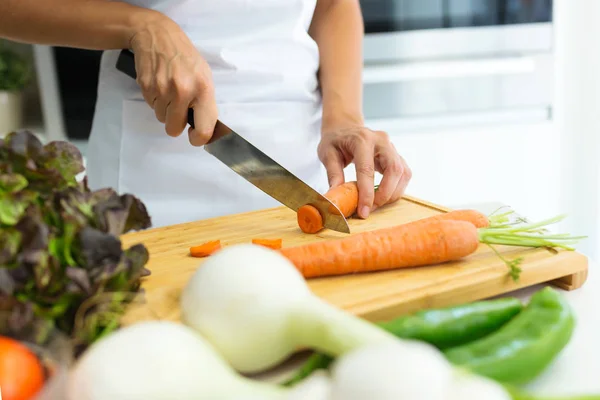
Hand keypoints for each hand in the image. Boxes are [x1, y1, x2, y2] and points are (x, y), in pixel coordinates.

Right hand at [129, 16, 216, 145]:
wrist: (157, 35)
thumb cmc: (185, 57)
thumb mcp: (204, 76)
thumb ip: (205, 102)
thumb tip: (205, 128)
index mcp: (203, 89)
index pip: (204, 129)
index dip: (198, 139)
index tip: (195, 137)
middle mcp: (183, 91)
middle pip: (174, 129)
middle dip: (176, 123)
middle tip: (179, 109)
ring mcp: (163, 89)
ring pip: (161, 118)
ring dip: (165, 109)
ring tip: (169, 90)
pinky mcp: (146, 87)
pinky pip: (151, 106)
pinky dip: (155, 99)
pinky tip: (160, 84)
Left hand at [317, 124, 411, 218]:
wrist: (345, 127)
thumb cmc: (335, 141)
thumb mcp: (327, 154)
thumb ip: (333, 174)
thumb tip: (336, 197)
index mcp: (361, 139)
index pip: (367, 169)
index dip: (366, 193)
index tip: (363, 212)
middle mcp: (381, 141)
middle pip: (393, 170)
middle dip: (385, 194)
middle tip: (370, 209)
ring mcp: (391, 146)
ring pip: (403, 173)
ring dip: (393, 193)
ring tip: (376, 204)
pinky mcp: (396, 154)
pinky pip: (404, 173)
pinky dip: (397, 188)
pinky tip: (384, 195)